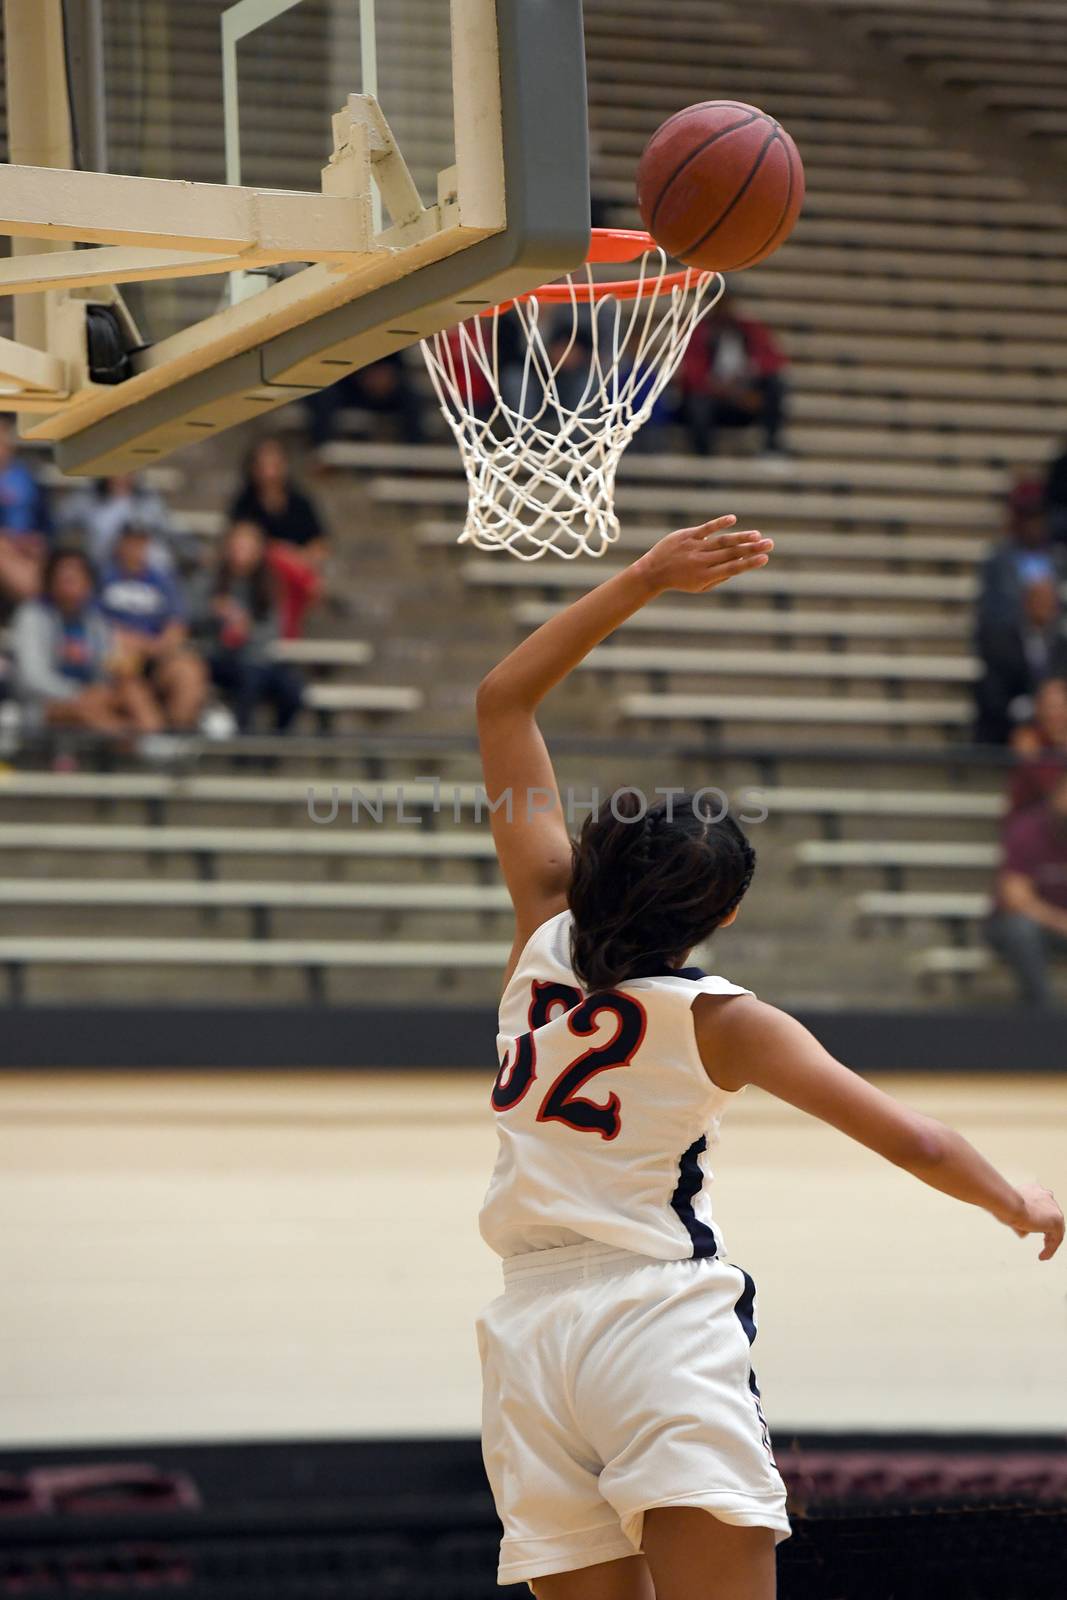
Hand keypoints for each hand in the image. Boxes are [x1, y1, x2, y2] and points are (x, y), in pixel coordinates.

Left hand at [634, 516, 772, 595]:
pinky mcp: (686, 535)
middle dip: (752, 549)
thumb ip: (719, 578)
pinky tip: (733, 520)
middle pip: (731, 554)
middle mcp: (701, 561)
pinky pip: (705, 528)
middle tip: (770, 544)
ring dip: (740, 537)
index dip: (749, 563)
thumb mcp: (699, 586)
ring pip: (721, 541)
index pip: (732, 568)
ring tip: (757, 535)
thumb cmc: (680, 580)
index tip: (765, 559)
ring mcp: (694, 547)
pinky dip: (719, 524)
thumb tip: (739, 567)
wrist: (652, 572)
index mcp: (706, 576)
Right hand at [1002, 1182, 1062, 1260]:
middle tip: (1045, 1240)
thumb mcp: (1008, 1208)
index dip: (1039, 1214)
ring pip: (1055, 1228)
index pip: (1041, 1202)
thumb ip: (1018, 1216)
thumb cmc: (1003, 1204)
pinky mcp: (1056, 1222)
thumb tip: (1023, 1231)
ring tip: (1044, 1252)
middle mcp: (1046, 1196)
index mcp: (1034, 1189)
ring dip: (1049, 1241)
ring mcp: (1053, 1208)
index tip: (1034, 1223)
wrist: (1008, 1203)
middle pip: (1050, 1216)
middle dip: (1047, 1229)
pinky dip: (1050, 1249)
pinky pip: (1056, 1239)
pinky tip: (1043, 1256)